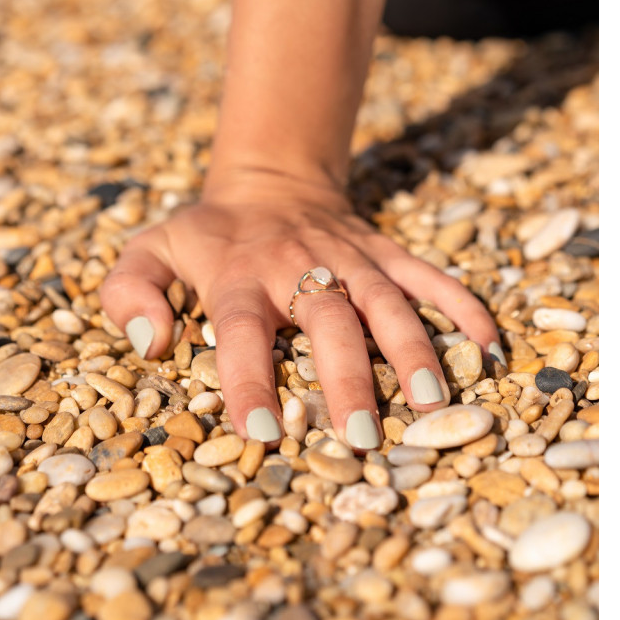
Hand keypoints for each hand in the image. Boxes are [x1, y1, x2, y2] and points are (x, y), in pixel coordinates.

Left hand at [100, 171, 501, 450]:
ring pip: (387, 299)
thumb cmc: (208, 235)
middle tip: (362, 435)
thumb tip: (150, 344)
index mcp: (240, 275)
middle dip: (347, 374)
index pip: (243, 329)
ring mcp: (349, 256)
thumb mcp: (151, 250)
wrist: (269, 183)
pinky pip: (428, 274)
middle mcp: (299, 265)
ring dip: (413, 346)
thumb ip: (130, 291)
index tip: (263, 433)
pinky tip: (488, 344)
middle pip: (328, 318)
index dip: (250, 378)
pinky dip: (460, 305)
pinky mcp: (383, 252)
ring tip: (433, 400)